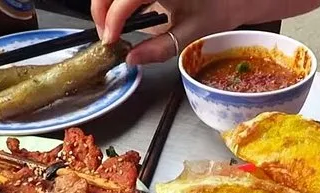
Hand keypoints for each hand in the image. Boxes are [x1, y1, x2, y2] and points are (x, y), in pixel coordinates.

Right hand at [91, 0, 241, 64]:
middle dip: (101, 12)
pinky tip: (123, 13)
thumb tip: (131, 59)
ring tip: (114, 26)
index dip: (110, 22)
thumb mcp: (188, 34)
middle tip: (107, 35)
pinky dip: (117, 1)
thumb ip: (157, 49)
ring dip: (106, 4)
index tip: (110, 41)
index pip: (122, 2)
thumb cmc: (218, 10)